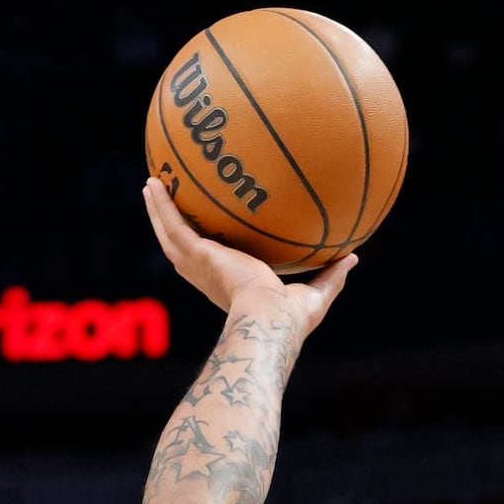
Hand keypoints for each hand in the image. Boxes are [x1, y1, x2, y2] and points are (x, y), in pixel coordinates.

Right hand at [142, 177, 355, 337]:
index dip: (206, 249)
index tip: (206, 235)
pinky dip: (161, 205)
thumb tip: (353, 258)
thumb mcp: (315, 294)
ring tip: (151, 185)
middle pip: (182, 246)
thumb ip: (331, 276)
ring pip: (169, 233)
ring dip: (158, 210)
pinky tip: (154, 182)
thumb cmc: (291, 320)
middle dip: (172, 224)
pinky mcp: (195, 255)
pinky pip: (173, 223)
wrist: (270, 321)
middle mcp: (208, 277)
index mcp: (230, 285)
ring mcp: (198, 267)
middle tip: (167, 201)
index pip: (213, 264)